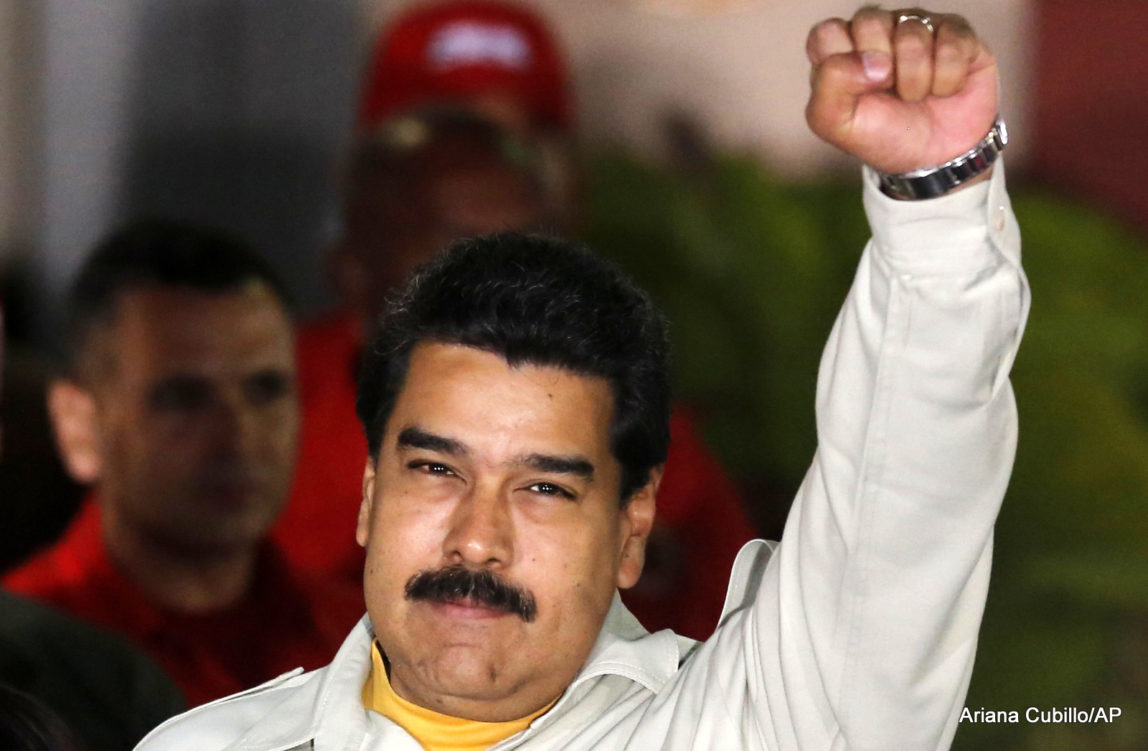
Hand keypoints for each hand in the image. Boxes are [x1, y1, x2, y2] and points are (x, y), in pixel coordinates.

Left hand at [805, 7, 997, 174]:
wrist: (935, 158)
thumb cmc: (882, 135)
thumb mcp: (836, 124)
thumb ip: (829, 86)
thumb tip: (870, 61)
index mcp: (840, 48)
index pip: (827, 32)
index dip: (841, 63)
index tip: (855, 91)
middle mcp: (877, 30)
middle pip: (869, 21)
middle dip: (881, 70)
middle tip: (888, 91)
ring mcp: (917, 27)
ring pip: (912, 33)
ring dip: (915, 81)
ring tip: (916, 96)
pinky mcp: (956, 33)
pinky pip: (952, 44)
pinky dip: (947, 80)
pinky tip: (943, 90)